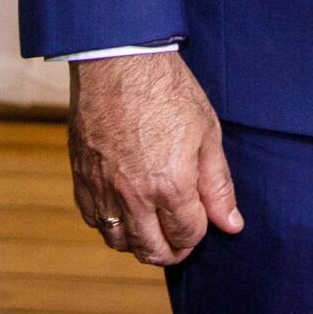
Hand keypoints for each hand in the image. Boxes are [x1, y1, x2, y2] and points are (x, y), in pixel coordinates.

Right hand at [69, 51, 242, 266]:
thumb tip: (232, 224)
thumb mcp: (207, 133)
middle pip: (151, 250)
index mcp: (170, 186)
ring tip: (154, 225)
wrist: (119, 62)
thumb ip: (217, 184)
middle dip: (171, 251)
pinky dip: (110, 225)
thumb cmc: (169, 91)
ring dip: (139, 242)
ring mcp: (102, 191)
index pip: (187, 236)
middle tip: (180, 237)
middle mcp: (133, 197)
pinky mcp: (81, 180)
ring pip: (118, 243)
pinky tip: (125, 210)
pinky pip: (94, 222)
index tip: (202, 220)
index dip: (199, 233)